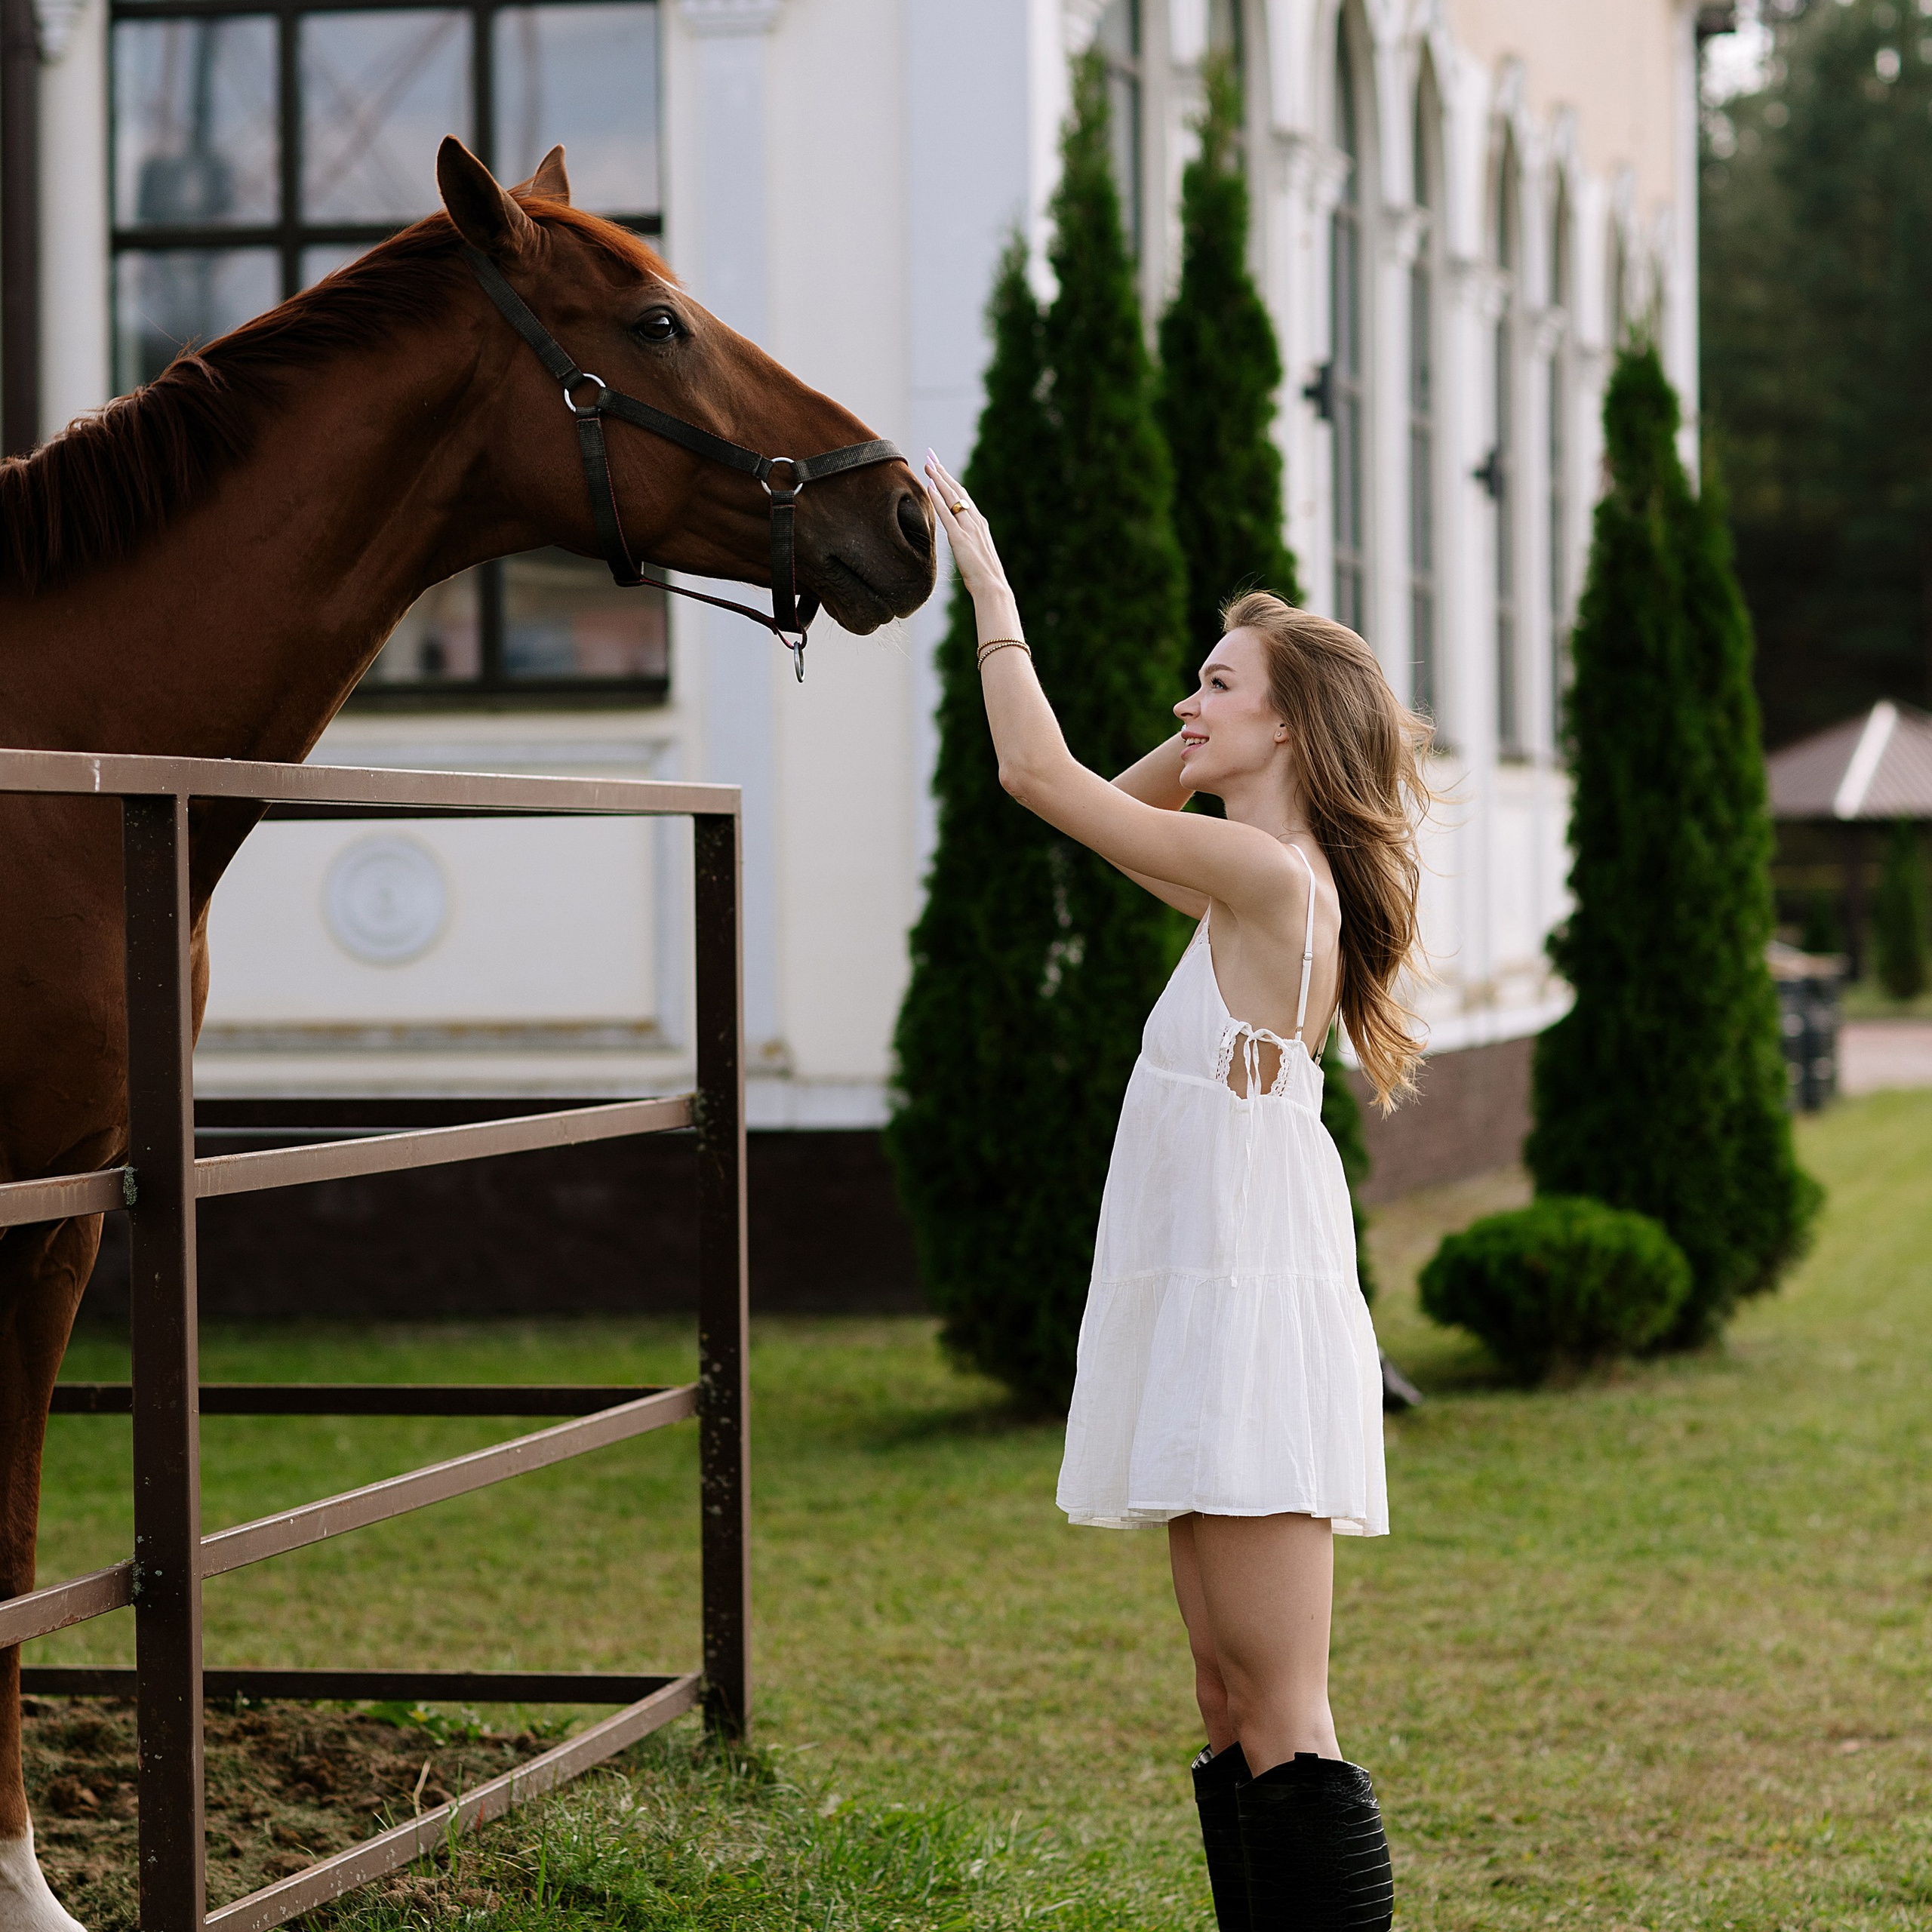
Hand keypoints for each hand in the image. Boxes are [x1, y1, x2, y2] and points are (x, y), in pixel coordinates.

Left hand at [924, 451, 1013, 606]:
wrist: (993, 587)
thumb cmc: (984, 576)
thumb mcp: (975, 553)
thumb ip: (968, 541)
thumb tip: (960, 539)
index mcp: (979, 524)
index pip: (963, 496)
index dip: (950, 481)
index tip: (940, 468)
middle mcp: (975, 521)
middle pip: (957, 491)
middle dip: (943, 473)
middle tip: (931, 456)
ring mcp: (968, 529)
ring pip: (952, 497)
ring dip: (939, 479)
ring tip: (928, 464)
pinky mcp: (960, 539)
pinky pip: (947, 515)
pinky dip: (938, 499)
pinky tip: (930, 487)